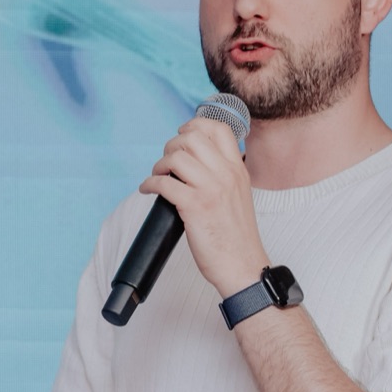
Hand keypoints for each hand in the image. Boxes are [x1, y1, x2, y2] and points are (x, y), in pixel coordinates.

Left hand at [138, 116, 267, 297]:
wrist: (243, 266)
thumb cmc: (236, 236)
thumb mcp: (237, 196)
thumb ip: (221, 176)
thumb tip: (192, 162)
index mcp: (238, 169)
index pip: (219, 128)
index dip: (194, 125)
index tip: (181, 136)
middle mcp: (227, 174)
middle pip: (192, 137)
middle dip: (171, 146)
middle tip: (166, 163)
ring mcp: (211, 189)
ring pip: (176, 157)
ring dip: (159, 165)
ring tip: (157, 177)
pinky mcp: (195, 207)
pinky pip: (163, 184)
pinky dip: (149, 184)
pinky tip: (148, 190)